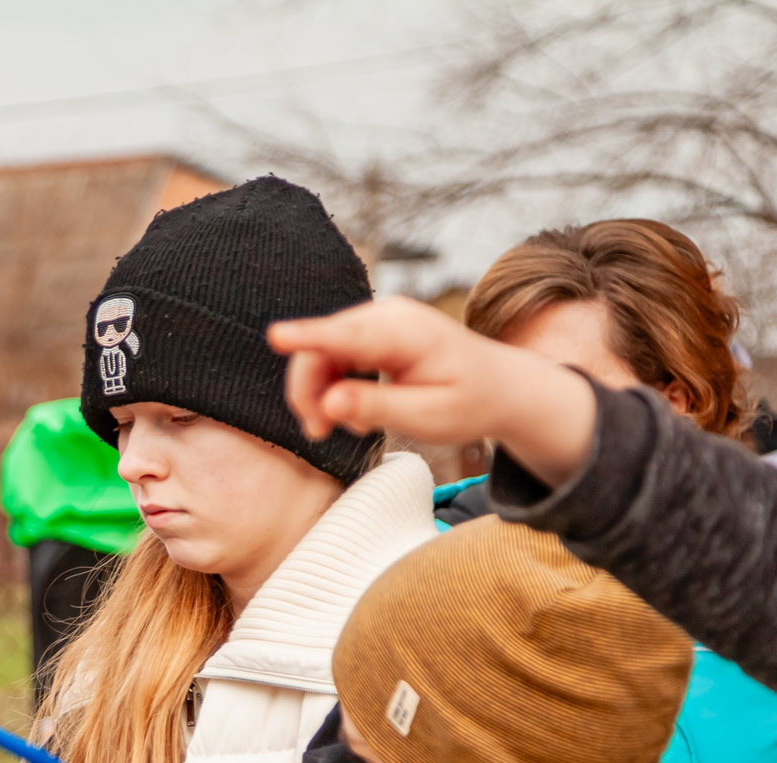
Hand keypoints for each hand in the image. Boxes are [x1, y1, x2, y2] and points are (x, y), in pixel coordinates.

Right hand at [269, 297, 598, 486]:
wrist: (499, 385)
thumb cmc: (469, 402)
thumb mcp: (428, 416)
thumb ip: (377, 408)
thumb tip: (329, 404)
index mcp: (408, 334)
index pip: (347, 336)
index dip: (308, 338)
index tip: (276, 336)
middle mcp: (389, 315)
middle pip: (322, 346)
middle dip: (308, 391)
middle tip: (317, 434)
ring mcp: (379, 318)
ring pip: (322, 351)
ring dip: (318, 391)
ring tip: (342, 428)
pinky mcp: (373, 329)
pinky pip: (334, 353)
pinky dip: (333, 384)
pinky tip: (354, 410)